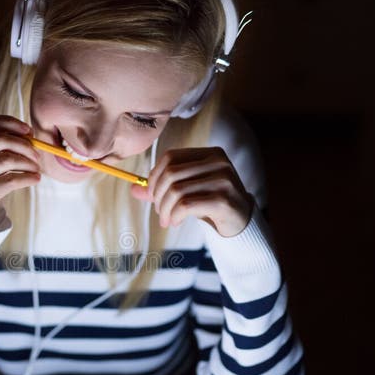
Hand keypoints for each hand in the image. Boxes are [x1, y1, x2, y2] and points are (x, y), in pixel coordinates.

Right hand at [0, 116, 40, 232]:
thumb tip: (28, 133)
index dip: (8, 122)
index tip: (28, 130)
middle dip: (23, 145)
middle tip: (36, 154)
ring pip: (6, 160)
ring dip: (28, 162)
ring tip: (36, 168)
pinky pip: (10, 180)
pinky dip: (27, 177)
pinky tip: (35, 179)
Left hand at [130, 147, 252, 236]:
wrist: (241, 221)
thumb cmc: (211, 203)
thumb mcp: (187, 192)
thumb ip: (162, 188)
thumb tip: (133, 188)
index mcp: (209, 153)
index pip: (170, 157)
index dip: (154, 176)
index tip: (152, 195)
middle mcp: (218, 162)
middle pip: (171, 174)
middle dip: (158, 196)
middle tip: (159, 212)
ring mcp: (223, 179)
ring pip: (177, 190)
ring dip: (165, 209)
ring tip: (166, 220)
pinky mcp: (224, 199)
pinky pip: (186, 205)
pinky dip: (174, 215)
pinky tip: (175, 222)